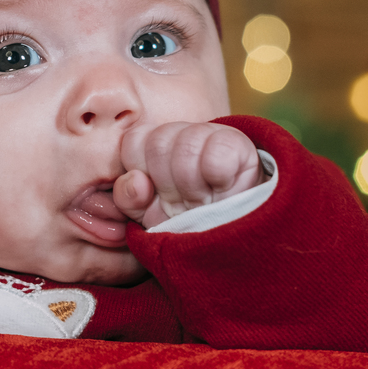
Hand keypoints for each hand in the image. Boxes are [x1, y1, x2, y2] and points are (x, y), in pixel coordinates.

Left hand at [114, 122, 263, 227]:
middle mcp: (180, 132)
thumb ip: (128, 199)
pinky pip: (218, 153)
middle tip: (182, 203)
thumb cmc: (186, 222)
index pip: (133, 141)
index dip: (141, 173)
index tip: (156, 195)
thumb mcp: (149, 216)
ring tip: (202, 202)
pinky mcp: (239, 143)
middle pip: (157, 144)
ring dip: (192, 187)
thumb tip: (136, 180)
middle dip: (167, 184)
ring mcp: (210, 134)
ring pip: (186, 147)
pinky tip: (223, 189)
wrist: (233, 236)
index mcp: (154, 144)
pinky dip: (217, 178)